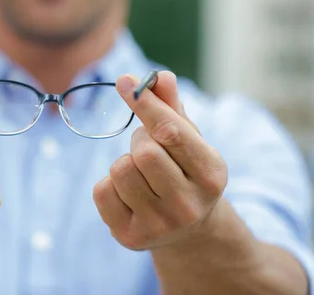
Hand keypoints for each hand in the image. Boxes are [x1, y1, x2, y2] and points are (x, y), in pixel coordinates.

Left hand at [93, 71, 227, 250]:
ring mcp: (160, 225)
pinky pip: (102, 191)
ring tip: (140, 170)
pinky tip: (128, 192)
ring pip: (120, 169)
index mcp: (211, 174)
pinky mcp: (130, 237)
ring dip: (124, 161)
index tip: (124, 81)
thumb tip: (160, 77)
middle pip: (144, 152)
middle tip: (147, 145)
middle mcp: (189, 205)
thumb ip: (172, 106)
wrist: (187, 228)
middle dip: (139, 139)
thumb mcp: (188, 138)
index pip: (171, 131)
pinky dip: (109, 183)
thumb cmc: (184, 169)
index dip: (145, 103)